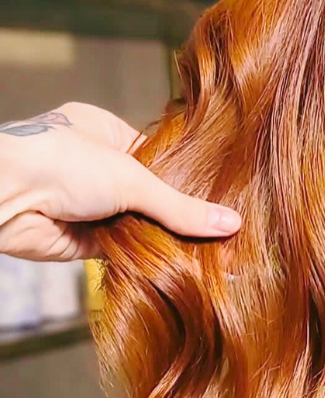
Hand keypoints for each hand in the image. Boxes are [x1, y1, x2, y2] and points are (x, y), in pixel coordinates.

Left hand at [0, 102, 240, 260]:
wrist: (4, 197)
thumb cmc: (58, 162)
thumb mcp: (132, 178)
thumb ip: (181, 207)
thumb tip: (230, 222)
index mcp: (103, 132)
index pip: (157, 157)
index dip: (186, 178)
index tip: (220, 197)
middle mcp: (95, 167)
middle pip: (150, 195)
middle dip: (177, 214)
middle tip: (221, 231)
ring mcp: (88, 204)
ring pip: (139, 224)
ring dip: (162, 238)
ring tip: (209, 252)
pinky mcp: (83, 240)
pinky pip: (125, 250)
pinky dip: (145, 257)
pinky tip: (179, 265)